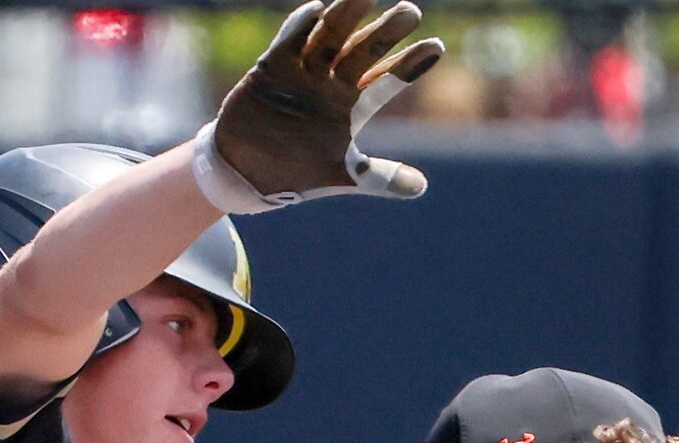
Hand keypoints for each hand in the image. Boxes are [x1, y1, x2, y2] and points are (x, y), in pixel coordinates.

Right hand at [199, 0, 443, 208]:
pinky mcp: (271, 69)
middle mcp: (330, 83)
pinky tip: (315, 10)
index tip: (436, 48)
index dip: (409, 64)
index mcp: (350, 105)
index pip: (385, 79)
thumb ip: (380, 178)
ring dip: (346, 16)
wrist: (242, 174)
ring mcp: (301, 73)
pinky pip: (287, 43)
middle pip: (363, 51)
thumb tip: (420, 189)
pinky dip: (298, 27)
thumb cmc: (295, 175)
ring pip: (328, 38)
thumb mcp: (341, 175)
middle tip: (411, 12)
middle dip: (385, 32)